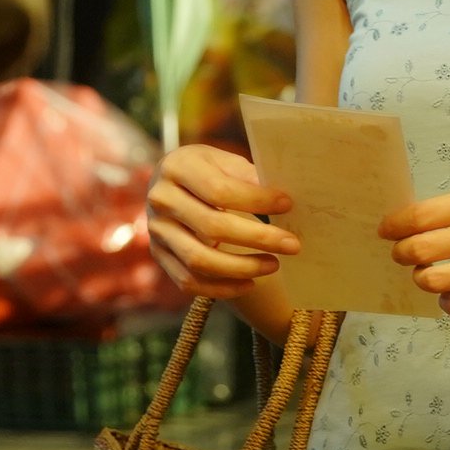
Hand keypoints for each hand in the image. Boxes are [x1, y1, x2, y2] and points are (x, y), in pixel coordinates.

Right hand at [144, 144, 296, 298]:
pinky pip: (189, 281)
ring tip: (274, 264)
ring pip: (199, 260)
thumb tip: (282, 201)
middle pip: (211, 227)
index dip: (256, 200)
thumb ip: (248, 176)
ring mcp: (157, 230)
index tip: (287, 205)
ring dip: (242, 268)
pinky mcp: (159, 255)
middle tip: (292, 244)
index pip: (219, 190)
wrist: (173, 182)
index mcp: (177, 166)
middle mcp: (161, 199)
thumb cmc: (209, 170)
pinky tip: (250, 283)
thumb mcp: (225, 161)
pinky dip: (221, 288)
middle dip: (258, 238)